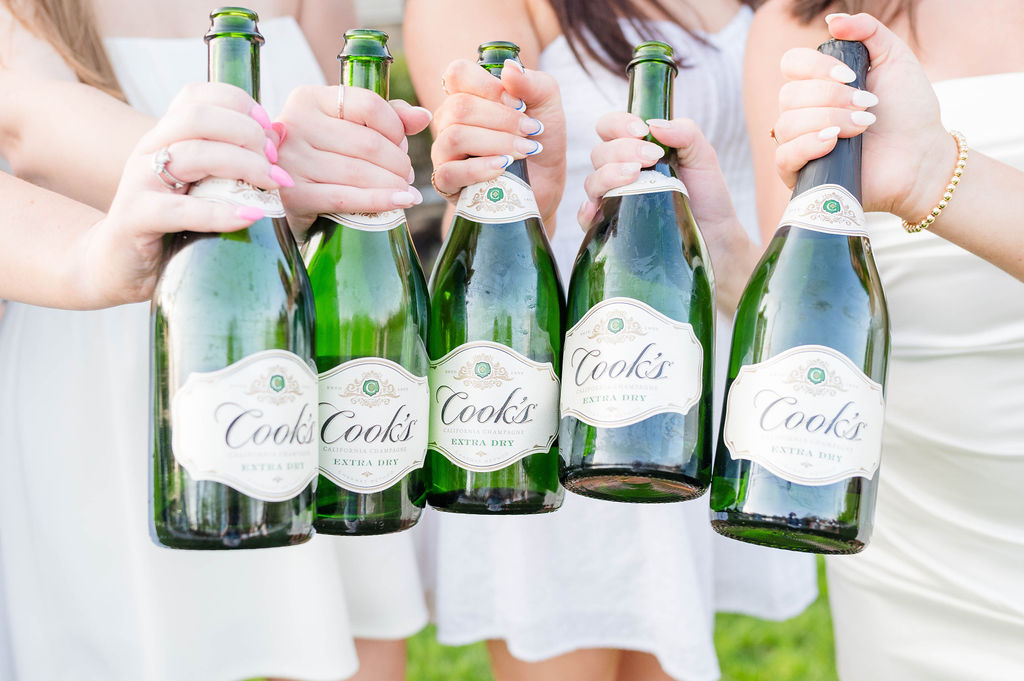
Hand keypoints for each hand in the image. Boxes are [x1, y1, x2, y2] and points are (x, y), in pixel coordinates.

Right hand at [77, 82, 290, 306]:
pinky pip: (181, 210)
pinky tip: (251, 216)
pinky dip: (221, 213)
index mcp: (165, 137)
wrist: (118, 266)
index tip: (268, 126)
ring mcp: (139, 182)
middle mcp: (149, 150)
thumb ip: (235, 160)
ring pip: (192, 155)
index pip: (196, 96)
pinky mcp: (136, 218)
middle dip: (245, 131)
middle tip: (274, 158)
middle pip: (197, 117)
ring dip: (242, 164)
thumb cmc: (172, 225)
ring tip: (273, 183)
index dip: (237, 102)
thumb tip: (279, 133)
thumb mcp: (204, 186)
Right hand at [274, 85, 431, 237]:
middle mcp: (295, 124)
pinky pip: (347, 198)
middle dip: (398, 162)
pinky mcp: (294, 195)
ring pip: (360, 172)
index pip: (369, 105)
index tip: (402, 146)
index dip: (396, 128)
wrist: (284, 195)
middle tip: (406, 175)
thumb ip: (385, 116)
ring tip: (405, 190)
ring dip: (394, 184)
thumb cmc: (323, 155)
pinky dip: (380, 201)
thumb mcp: (347, 126)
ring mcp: (291, 160)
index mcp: (309, 99)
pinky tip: (402, 202)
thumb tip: (423, 116)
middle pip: (368, 143)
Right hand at [430, 58, 565, 227]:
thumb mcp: (547, 104)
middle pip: (460, 107)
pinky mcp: (446, 183)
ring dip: (496, 143)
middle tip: (533, 131)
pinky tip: (503, 167)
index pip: (457, 74)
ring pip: (455, 137)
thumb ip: (532, 83)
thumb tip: (509, 69)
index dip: (489, 86)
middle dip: (503, 120)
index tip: (520, 103)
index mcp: (467, 94)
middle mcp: (449, 120)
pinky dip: (480, 168)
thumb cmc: (539, 140)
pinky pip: (450, 172)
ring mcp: (444, 151)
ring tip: (524, 152)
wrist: (544, 185)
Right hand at [580, 112, 761, 310]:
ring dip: (608, 175)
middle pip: (599, 153)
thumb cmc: (707, 195)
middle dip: (622, 151)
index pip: (609, 127)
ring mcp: (612, 200)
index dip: (618, 125)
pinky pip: (586, 218)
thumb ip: (685, 133)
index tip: (641, 131)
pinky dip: (587, 212)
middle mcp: (620, 173)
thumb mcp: (703, 156)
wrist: (715, 236)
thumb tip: (654, 125)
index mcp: (636, 150)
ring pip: (591, 182)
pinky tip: (598, 209)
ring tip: (635, 178)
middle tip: (652, 159)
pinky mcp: (611, 228)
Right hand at [772, 12, 954, 221]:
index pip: (792, 63)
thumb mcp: (895, 58)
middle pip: (789, 94)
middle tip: (867, 107)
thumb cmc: (909, 111)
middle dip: (831, 98)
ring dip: (828, 121)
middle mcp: (803, 112)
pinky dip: (808, 145)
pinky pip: (783, 155)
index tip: (851, 76)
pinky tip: (833, 142)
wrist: (921, 155)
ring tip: (861, 128)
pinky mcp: (800, 174)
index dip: (817, 67)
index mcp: (818, 84)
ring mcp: (799, 143)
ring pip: (787, 123)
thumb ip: (868, 31)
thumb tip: (832, 20)